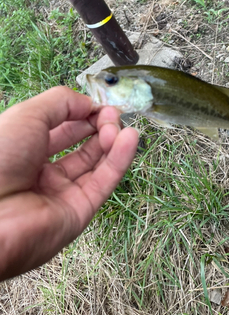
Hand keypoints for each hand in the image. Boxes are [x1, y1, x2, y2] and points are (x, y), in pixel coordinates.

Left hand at [0, 86, 138, 280]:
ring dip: (112, 141)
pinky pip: (103, 182)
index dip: (82, 113)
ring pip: (96, 163)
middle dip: (100, 126)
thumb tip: (90, 103)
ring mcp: (62, 192)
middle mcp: (43, 170)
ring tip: (121, 127)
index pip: (62, 127)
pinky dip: (120, 160)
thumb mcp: (28, 115)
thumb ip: (62, 103)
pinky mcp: (80, 211)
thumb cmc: (0, 156)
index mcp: (25, 148)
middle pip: (82, 145)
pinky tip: (130, 138)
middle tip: (112, 115)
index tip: (98, 104)